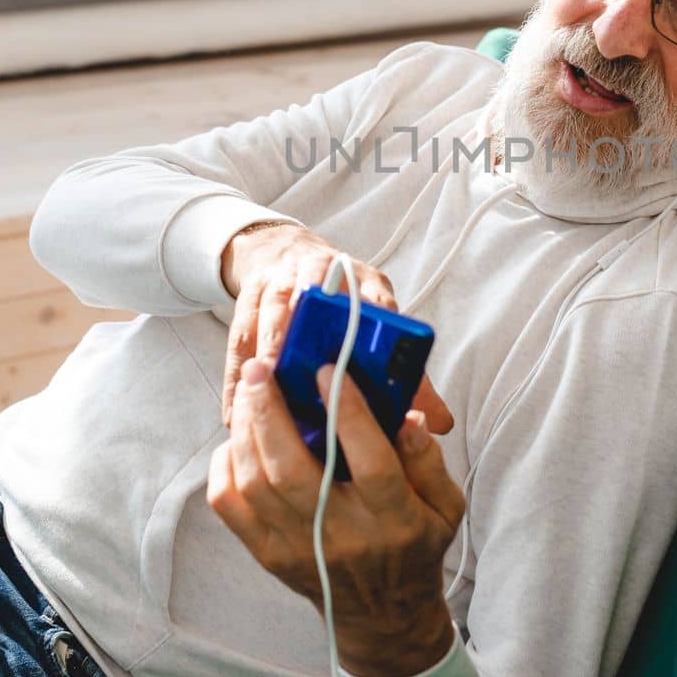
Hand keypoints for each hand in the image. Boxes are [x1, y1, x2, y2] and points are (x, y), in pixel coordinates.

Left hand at [207, 357, 462, 676]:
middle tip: (263, 368)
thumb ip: (429, 460)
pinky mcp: (268, 555)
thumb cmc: (415, 545)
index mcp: (393, 519)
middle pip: (293, 470)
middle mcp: (342, 534)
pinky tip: (237, 439)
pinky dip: (225, 467)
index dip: (348, 412)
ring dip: (246, 430)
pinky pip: (230, 506)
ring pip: (256, 483)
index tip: (328, 369)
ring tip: (250, 390)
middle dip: (271, 412)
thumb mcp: (445, 505)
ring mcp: (298, 548)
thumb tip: (408, 416)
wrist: (382, 618)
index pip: (370, 460)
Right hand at [218, 223, 451, 438]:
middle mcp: (323, 274)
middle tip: (302, 379)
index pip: (375, 301)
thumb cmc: (341, 301)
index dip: (372, 328)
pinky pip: (240, 337)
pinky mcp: (249, 296)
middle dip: (308, 335)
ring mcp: (283, 280)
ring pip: (272, 312)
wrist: (287, 252)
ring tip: (265, 394)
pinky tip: (235, 415)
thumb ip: (409, 375)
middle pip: (315, 301)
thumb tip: (441, 424)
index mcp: (365, 284)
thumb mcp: (377, 325)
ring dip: (266, 352)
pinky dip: (237, 376)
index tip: (370, 364)